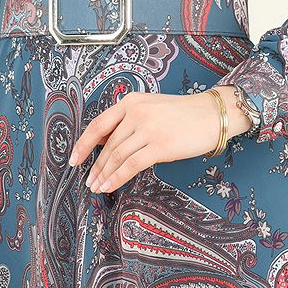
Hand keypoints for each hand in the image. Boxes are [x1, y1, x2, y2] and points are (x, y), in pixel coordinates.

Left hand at [69, 87, 251, 193]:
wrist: (212, 114)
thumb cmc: (183, 114)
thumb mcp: (151, 108)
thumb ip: (129, 121)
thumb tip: (106, 145)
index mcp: (131, 101)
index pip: (98, 124)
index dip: (83, 144)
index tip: (74, 158)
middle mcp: (136, 112)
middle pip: (108, 144)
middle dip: (95, 166)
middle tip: (88, 180)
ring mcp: (148, 128)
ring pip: (117, 156)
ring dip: (104, 174)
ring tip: (97, 187)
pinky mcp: (160, 145)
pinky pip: (132, 165)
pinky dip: (117, 178)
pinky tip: (110, 186)